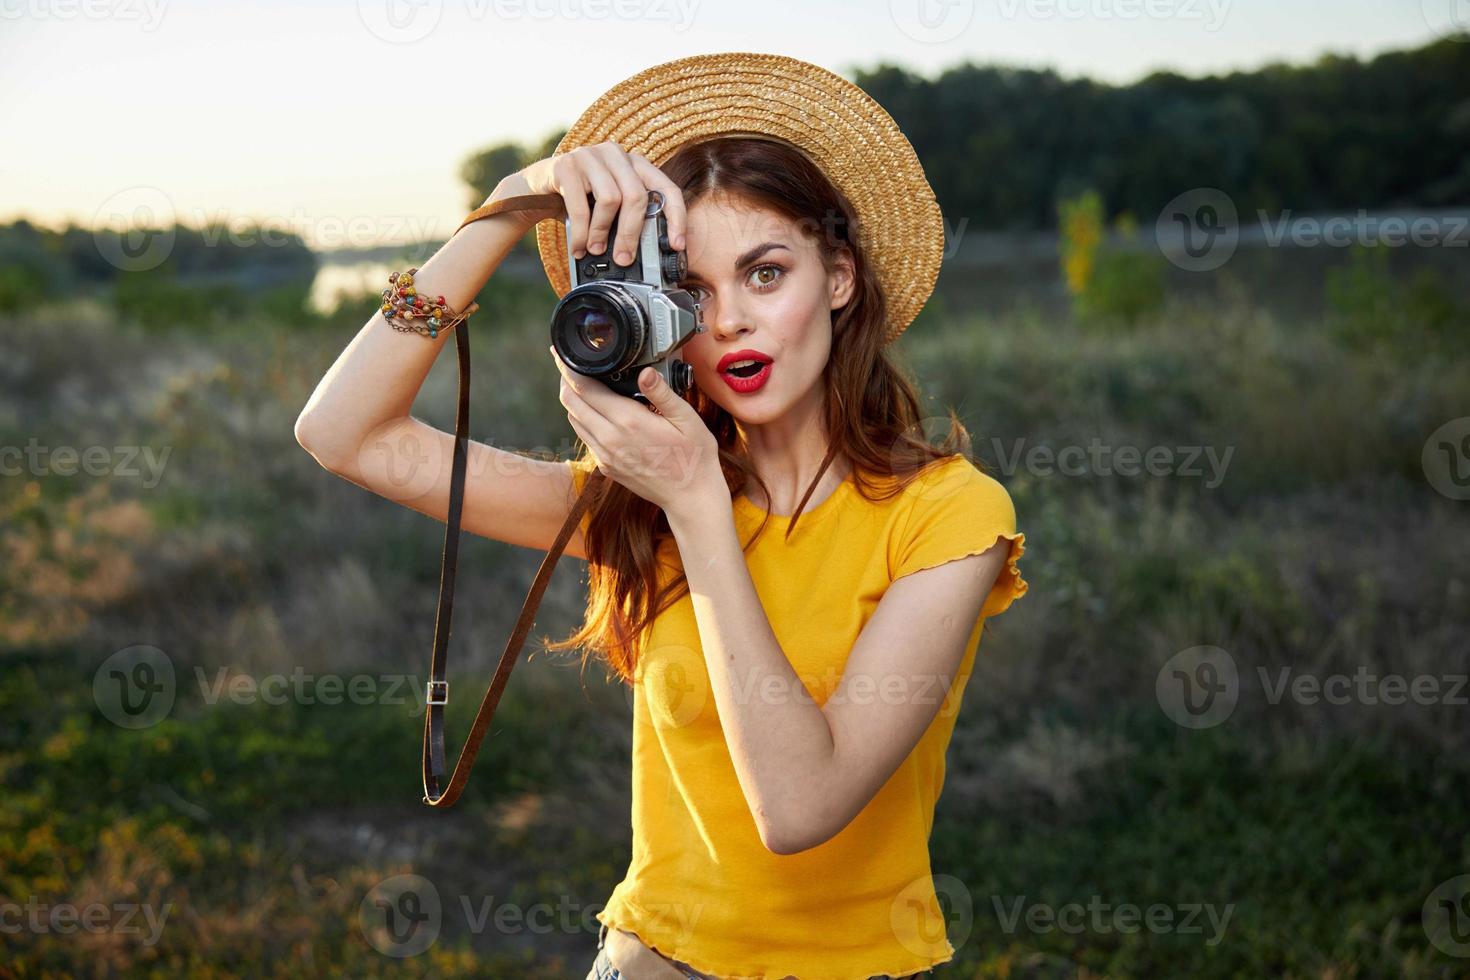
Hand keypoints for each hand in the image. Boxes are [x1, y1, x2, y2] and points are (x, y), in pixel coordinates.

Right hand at [516, 141, 687, 266]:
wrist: (538, 187)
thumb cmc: (580, 199)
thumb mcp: (610, 206)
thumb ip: (630, 217)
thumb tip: (650, 253)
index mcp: (634, 163)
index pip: (667, 188)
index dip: (676, 218)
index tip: (676, 245)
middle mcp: (616, 154)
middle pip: (637, 196)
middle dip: (632, 234)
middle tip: (624, 258)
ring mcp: (591, 155)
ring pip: (611, 199)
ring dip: (602, 232)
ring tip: (595, 249)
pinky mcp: (567, 164)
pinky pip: (581, 205)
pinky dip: (581, 233)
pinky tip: (578, 247)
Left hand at [550, 345, 722, 519]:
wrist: (690, 496)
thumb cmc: (694, 456)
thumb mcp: (687, 419)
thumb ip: (662, 393)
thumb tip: (645, 372)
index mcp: (628, 421)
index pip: (585, 389)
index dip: (569, 369)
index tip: (561, 355)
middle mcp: (610, 439)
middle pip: (571, 403)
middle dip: (565, 380)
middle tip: (567, 364)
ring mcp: (605, 455)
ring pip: (573, 420)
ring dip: (573, 400)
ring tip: (580, 384)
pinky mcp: (606, 467)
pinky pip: (585, 437)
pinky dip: (583, 420)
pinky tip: (596, 412)